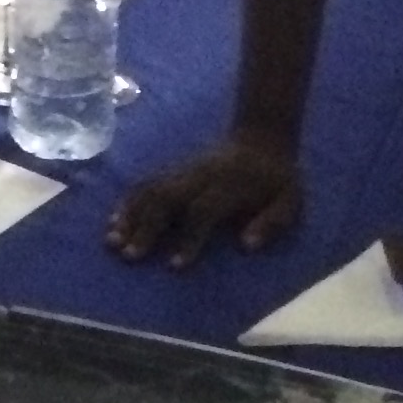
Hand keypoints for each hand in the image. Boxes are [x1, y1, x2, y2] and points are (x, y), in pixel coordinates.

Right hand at [107, 136, 303, 266]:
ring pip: (152, 188)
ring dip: (130, 214)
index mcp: (230, 185)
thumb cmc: (277, 178)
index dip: (189, 239)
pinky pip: (147, 181)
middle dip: (146, 227)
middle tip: (129, 255)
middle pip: (167, 198)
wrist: (262, 136)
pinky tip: (114, 219)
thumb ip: (272, 222)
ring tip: (112, 239)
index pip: (203, 211)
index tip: (175, 266)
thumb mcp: (290, 200)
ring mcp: (185, 169)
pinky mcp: (175, 168)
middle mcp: (201, 176)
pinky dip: (129, 200)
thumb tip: (247, 246)